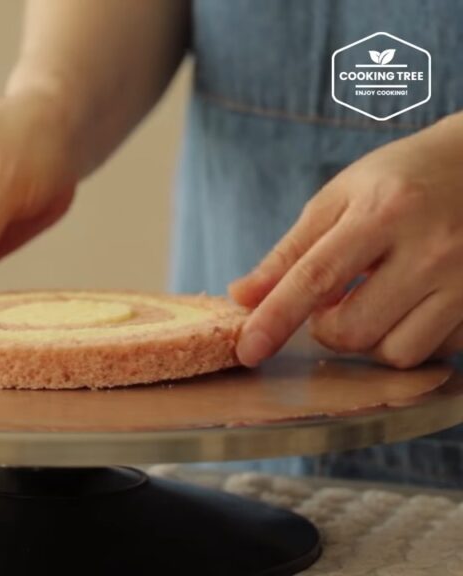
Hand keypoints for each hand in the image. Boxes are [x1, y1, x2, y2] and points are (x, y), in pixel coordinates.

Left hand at [230, 112, 462, 367]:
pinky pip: (435, 352)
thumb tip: (243, 298)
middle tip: (334, 299)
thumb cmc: (403, 180)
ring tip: (375, 299)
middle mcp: (432, 248)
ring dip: (370, 339)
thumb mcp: (341, 197)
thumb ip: (291, 251)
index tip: (249, 349)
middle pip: (353, 329)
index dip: (277, 318)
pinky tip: (412, 303)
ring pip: (395, 353)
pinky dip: (411, 337)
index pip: (317, 277)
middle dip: (326, 328)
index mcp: (384, 211)